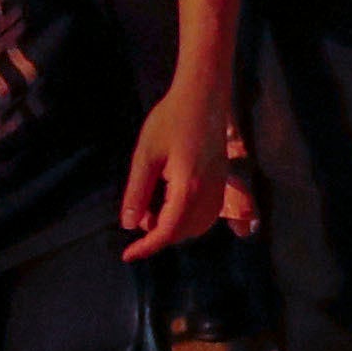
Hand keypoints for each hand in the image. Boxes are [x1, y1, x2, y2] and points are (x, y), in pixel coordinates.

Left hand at [121, 83, 230, 258]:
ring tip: (154, 208)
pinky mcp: (223, 181)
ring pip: (199, 227)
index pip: (167, 231)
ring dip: (175, 228)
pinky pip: (209, 214)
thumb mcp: (146, 156)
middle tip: (139, 214)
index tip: (128, 255)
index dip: (147, 247)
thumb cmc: (171, 119)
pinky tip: (173, 204)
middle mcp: (209, 193)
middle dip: (159, 234)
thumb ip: (137, 192)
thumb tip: (129, 225)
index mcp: (188, 187)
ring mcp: (219, 187)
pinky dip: (191, 220)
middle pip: (184, 233)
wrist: (204, 95)